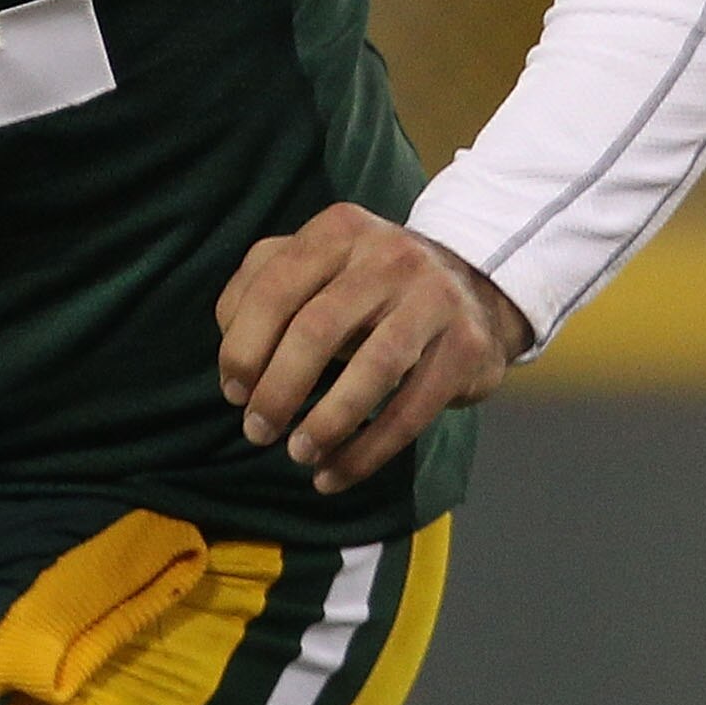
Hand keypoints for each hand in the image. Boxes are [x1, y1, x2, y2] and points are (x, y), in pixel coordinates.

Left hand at [214, 205, 530, 496]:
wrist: (473, 289)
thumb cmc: (368, 286)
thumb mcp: (317, 264)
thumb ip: (261, 287)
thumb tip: (232, 353)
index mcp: (339, 230)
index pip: (276, 286)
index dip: (245, 345)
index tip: (233, 392)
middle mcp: (389, 255)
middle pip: (318, 328)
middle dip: (278, 389)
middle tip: (257, 431)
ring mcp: (434, 298)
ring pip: (372, 369)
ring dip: (326, 423)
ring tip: (297, 455)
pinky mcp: (467, 346)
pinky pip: (412, 409)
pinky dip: (367, 451)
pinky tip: (335, 474)